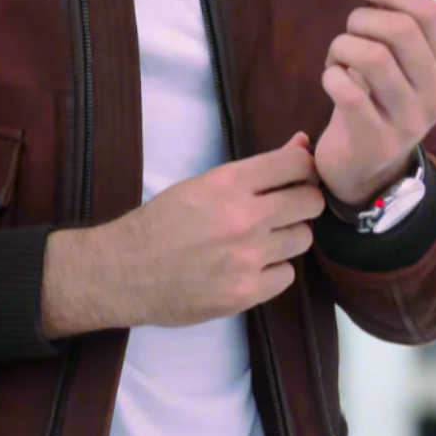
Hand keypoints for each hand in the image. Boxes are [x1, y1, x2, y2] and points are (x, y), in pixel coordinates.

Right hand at [106, 132, 324, 328]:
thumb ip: (253, 171)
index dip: (304, 167)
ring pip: (302, 239)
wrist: (125, 272)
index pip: (296, 163)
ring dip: (287, 237)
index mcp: (227, 183)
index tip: (296, 175)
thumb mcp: (200, 185)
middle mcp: (244, 218)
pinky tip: (249, 268)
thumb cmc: (159, 224)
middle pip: (310, 202)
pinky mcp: (246, 293)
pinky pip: (286, 275)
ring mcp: (247, 258)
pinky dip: (273, 271)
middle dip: (302, 202)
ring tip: (261, 240)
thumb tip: (302, 143)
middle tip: (285, 209)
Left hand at [315, 0, 435, 205]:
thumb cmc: (375, 103)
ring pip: (372, 56)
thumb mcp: (396, 65)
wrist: (364, 169)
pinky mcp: (376, 140)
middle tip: (345, 35)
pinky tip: (330, 80)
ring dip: (341, 48)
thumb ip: (392, 27)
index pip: (428, 12)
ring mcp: (409, 121)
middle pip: (400, 30)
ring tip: (336, 61)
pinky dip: (330, 76)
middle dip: (359, 21)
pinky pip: (348, 91)